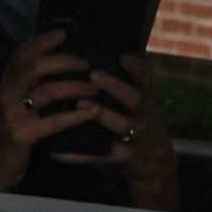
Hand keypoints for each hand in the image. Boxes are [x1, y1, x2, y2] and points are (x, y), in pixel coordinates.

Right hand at [0, 31, 99, 192]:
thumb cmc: (9, 132)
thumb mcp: (13, 104)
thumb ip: (27, 85)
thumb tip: (59, 64)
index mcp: (5, 84)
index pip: (21, 53)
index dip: (42, 40)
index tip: (64, 34)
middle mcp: (6, 94)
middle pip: (35, 66)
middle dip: (65, 61)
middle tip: (86, 64)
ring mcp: (13, 114)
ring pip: (47, 91)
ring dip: (76, 87)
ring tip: (94, 88)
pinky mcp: (22, 134)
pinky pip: (54, 121)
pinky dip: (77, 116)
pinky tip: (93, 113)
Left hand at [85, 57, 179, 211]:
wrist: (153, 161)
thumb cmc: (139, 121)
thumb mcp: (142, 100)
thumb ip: (131, 80)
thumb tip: (114, 50)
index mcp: (146, 99)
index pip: (146, 79)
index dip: (136, 67)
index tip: (122, 56)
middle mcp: (144, 116)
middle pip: (135, 99)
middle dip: (115, 87)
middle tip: (93, 75)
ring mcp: (136, 137)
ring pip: (122, 125)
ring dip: (103, 115)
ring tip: (80, 104)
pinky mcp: (124, 157)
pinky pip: (100, 156)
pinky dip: (79, 154)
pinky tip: (58, 151)